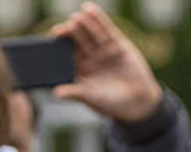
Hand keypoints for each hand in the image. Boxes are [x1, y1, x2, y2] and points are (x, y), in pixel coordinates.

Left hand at [49, 1, 163, 124]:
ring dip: (82, 23)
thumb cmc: (111, 104)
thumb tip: (56, 93)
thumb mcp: (91, 98)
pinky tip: (90, 9)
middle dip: (69, 33)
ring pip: (89, 32)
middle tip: (63, 28)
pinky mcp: (116, 43)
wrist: (138, 102)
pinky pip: (105, 28)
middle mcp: (88, 58)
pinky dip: (98, 18)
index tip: (52, 41)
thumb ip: (75, 93)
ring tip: (76, 17)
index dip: (59, 46)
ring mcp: (102, 49)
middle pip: (76, 41)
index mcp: (78, 70)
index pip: (65, 54)